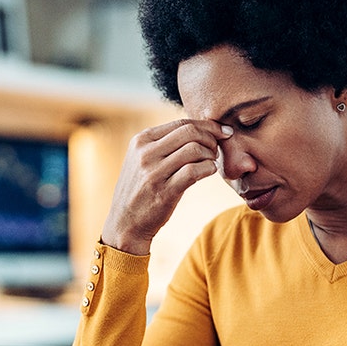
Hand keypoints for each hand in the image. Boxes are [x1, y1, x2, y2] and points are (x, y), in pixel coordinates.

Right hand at [101, 119, 232, 254]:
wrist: (125, 222)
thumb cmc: (141, 189)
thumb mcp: (142, 159)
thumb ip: (163, 143)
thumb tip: (199, 129)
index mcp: (141, 140)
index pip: (181, 123)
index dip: (207, 126)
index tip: (221, 132)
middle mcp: (145, 153)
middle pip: (189, 132)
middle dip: (211, 137)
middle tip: (217, 148)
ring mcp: (154, 172)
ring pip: (194, 149)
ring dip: (210, 154)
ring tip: (211, 162)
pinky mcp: (164, 191)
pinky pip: (195, 171)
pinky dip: (209, 168)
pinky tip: (210, 171)